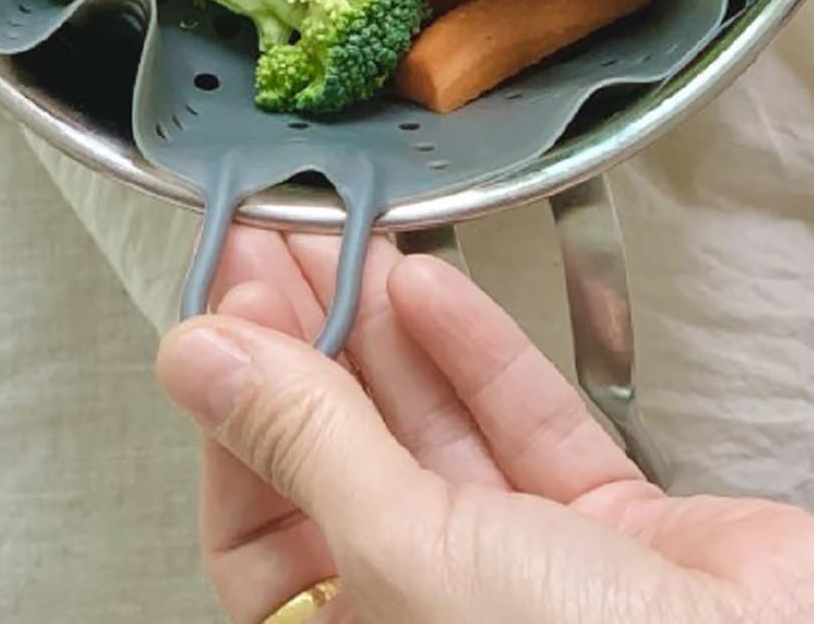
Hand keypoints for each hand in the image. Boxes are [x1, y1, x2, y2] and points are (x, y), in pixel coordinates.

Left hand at [157, 229, 813, 623]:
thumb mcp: (411, 552)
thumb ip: (306, 443)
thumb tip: (195, 357)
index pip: (258, 525)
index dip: (238, 406)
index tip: (225, 295)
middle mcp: (445, 615)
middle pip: (342, 462)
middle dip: (303, 342)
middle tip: (274, 232)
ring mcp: (534, 576)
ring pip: (432, 429)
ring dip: (384, 325)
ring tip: (344, 229)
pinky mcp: (619, 529)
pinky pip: (524, 425)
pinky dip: (478, 350)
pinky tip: (429, 280)